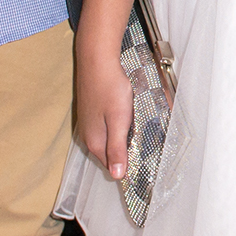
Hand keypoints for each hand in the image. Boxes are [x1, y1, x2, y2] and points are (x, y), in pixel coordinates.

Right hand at [73, 29, 132, 178]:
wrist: (97, 59)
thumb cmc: (109, 88)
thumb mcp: (118, 121)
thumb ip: (117, 148)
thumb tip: (117, 176)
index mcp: (95, 141)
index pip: (112, 166)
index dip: (127, 167)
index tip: (144, 167)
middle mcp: (89, 134)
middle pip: (109, 154)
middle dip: (126, 154)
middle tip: (146, 150)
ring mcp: (89, 122)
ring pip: (109, 140)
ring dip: (122, 140)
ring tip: (139, 134)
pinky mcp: (93, 111)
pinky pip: (107, 127)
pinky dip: (118, 128)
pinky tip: (127, 120)